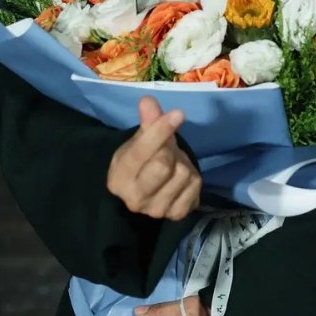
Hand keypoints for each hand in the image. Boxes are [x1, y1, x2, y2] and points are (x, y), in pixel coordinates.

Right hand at [106, 94, 201, 219]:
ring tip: (173, 164)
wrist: (147, 191)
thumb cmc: (142, 161)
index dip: (160, 129)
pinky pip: (196, 186)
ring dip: (182, 163)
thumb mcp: (139, 140)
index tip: (178, 113)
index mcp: (119, 178)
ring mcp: (157, 210)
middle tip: (167, 147)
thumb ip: (146, 121)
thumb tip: (148, 101)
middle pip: (162, 165)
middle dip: (169, 150)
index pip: (141, 151)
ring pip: (183, 174)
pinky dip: (193, 177)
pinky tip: (181, 178)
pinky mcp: (177, 215)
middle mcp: (135, 199)